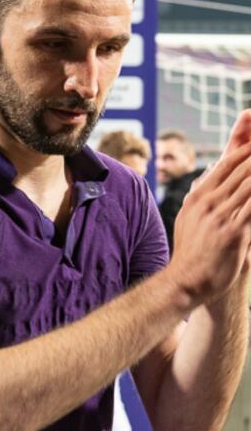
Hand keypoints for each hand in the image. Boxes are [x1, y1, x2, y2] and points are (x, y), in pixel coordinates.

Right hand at [165, 114, 250, 304]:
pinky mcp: (234, 232)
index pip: (226, 164)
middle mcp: (208, 201)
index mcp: (198, 196)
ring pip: (250, 184)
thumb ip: (203, 201)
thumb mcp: (191, 220)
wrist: (186, 280)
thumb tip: (209, 186)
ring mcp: (220, 215)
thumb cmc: (193, 253)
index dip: (246, 149)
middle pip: (241, 168)